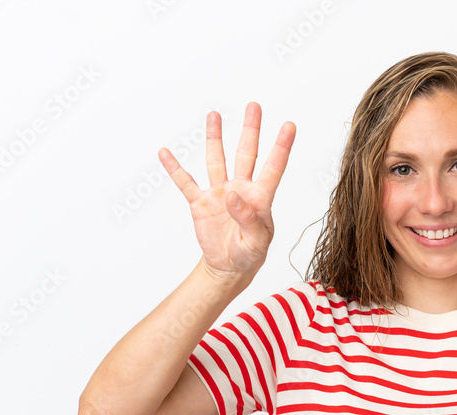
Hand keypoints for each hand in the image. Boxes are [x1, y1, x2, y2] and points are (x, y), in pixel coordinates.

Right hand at [158, 102, 295, 281]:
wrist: (229, 266)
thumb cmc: (250, 253)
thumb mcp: (257, 241)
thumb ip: (249, 218)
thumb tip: (233, 195)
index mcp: (260, 197)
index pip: (273, 168)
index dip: (282, 147)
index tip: (290, 125)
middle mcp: (240, 189)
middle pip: (246, 154)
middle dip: (251, 130)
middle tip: (254, 106)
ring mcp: (219, 193)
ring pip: (217, 159)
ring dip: (215, 138)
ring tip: (214, 115)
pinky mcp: (200, 203)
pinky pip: (186, 182)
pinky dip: (175, 168)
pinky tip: (166, 152)